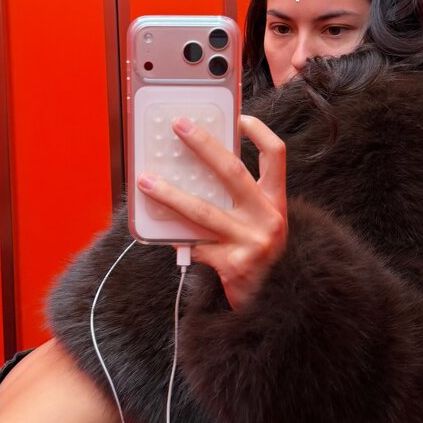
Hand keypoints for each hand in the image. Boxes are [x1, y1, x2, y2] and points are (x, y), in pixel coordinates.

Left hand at [137, 115, 287, 309]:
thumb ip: (242, 200)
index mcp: (276, 202)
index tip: (238, 117)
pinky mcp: (232, 264)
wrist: (275, 305)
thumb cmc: (262, 258)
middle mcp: (268, 218)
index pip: (276, 155)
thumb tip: (198, 172)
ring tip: (146, 180)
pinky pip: (195, 244)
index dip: (259, 132)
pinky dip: (176, 236)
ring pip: (202, 210)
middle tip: (179, 126)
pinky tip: (160, 231)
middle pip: (233, 172)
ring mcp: (251, 242)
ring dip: (170, 194)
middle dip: (204, 145)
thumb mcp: (263, 224)